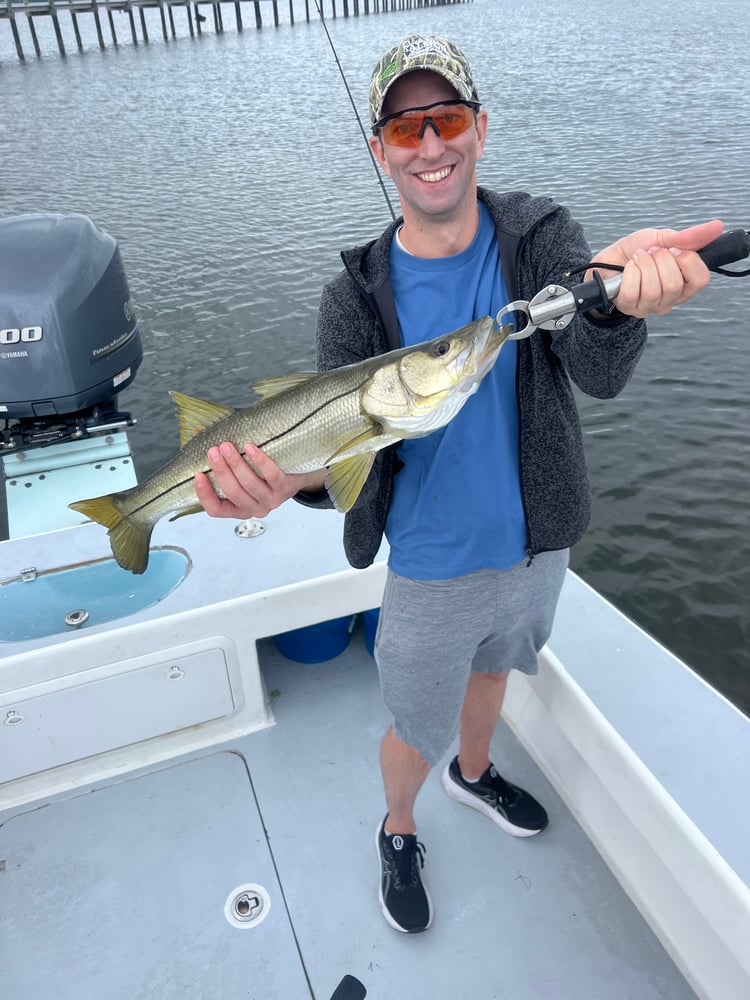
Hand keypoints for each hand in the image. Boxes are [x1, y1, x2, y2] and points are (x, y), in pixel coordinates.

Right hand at [194, 442, 322, 519]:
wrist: (296, 476)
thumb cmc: (262, 474)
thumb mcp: (241, 474)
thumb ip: (221, 462)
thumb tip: (198, 433)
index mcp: (239, 509)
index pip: (216, 510)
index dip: (205, 495)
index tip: (197, 475)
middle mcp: (255, 509)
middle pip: (233, 493)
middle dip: (221, 471)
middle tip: (213, 451)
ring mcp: (271, 500)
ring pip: (249, 484)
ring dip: (235, 464)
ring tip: (226, 446)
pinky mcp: (285, 488)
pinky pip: (270, 475)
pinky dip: (259, 461)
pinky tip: (250, 448)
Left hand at [591, 219, 723, 317]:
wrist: (608, 258)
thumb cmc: (637, 251)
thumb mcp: (663, 238)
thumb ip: (688, 237)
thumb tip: (717, 227)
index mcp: (684, 284)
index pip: (700, 280)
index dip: (687, 261)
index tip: (674, 249)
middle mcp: (669, 300)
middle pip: (674, 284)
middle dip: (660, 260)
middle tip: (651, 253)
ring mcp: (649, 306)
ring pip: (653, 290)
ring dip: (643, 265)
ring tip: (637, 259)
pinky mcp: (629, 307)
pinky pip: (633, 292)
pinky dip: (629, 273)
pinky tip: (627, 268)